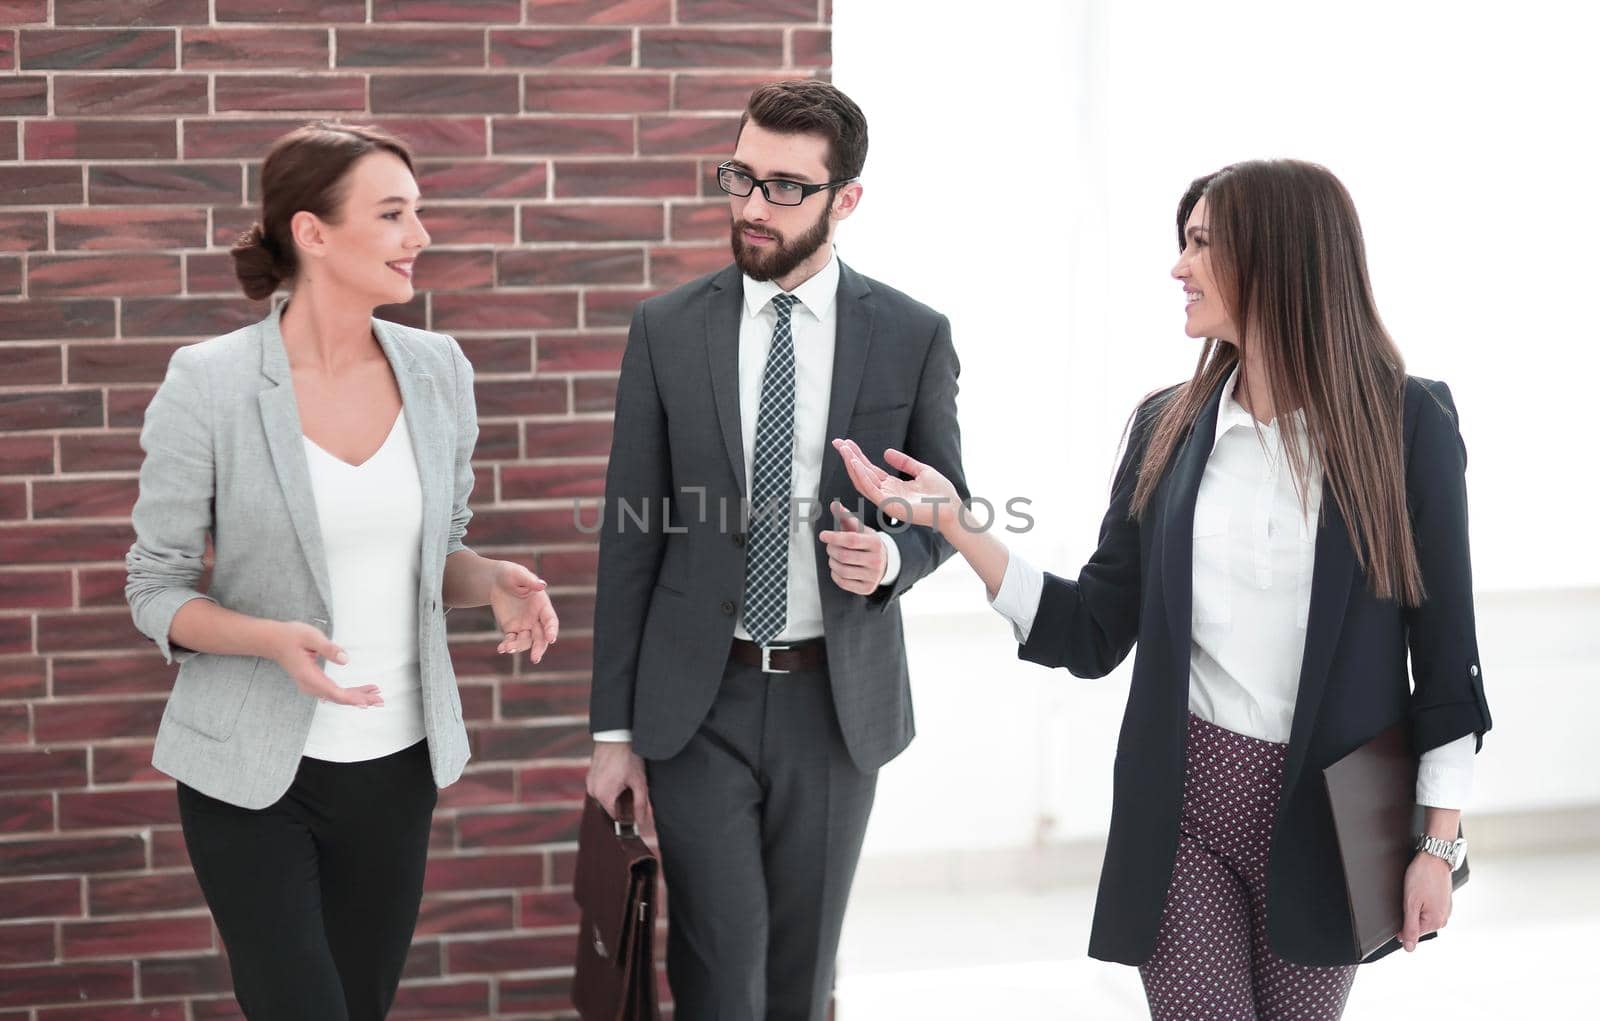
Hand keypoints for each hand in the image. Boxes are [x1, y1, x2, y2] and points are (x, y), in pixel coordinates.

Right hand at [271, 621, 382, 706]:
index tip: (366, 702)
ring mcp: (311, 685)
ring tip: (376, 695)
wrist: (274, 640)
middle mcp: (309, 685)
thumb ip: (328, 648)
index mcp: (309, 676)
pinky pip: (333, 692)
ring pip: (337, 696)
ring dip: (356, 696)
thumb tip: (346, 659)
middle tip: (380, 700)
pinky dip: (348, 693)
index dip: (351, 698)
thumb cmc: (291, 636)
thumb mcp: (311, 636)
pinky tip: (361, 693)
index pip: (333, 692)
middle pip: (338, 698)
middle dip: (360, 699)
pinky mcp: (314, 682)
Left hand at [488, 560, 558, 662]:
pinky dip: (507, 646)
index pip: (550, 620)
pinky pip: (511, 640)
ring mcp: (524, 625)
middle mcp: (536, 618)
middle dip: (539, 648)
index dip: (552, 630)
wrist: (495, 581)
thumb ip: (530, 581)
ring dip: (518, 647)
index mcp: (542, 605)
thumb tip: (542, 585)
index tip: (551, 638)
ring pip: (526, 641)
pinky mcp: (511, 629)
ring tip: (507, 648)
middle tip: (535, 658)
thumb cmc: (510, 574)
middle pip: (541, 637)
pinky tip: (501, 648)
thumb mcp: (519, 574)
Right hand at [586, 741, 651, 828]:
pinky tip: (619, 775)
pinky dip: (609, 785)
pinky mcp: (589, 774)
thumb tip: (642, 823)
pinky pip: (600, 787)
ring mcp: (589, 782)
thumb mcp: (639, 782)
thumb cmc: (629, 758)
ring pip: (604, 796)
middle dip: (621, 802)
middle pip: (609, 806)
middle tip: (633, 790)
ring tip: (626, 780)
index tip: (636, 808)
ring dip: (615, 793)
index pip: (614, 817)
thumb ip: (641, 805)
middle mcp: (592, 791)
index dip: (627, 815)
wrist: (616, 735)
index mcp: (603, 796)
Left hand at [818, 499, 888, 594]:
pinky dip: (835, 575)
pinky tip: (838, 568)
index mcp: (875, 543)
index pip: (851, 540)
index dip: (834, 537)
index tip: (823, 535)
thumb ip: (846, 517)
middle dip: (831, 550)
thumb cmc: (867, 543)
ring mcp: (873, 576)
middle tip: (829, 546)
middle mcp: (877, 560)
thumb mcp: (860, 529)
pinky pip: (843, 583)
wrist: (883, 562)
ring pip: (842, 570)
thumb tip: (834, 505)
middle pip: (844, 556)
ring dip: (832, 562)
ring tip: (833, 557)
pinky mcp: (867, 588)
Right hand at [832, 438, 961, 531]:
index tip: (847, 443)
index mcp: (892, 486)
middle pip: (862, 474)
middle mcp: (886, 494)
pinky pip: (871, 490)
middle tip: (837, 443)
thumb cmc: (942, 494)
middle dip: (849, 458)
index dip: (857, 456)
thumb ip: (904, 462)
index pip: (869, 470)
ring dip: (852, 465)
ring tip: (844, 449)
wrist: (952, 509)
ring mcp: (886, 501)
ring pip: (862, 481)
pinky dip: (861, 476)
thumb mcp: (922, 471)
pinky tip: (855, 463)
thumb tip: (886, 452)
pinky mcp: (889, 506)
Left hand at [1398, 851, 1453, 950]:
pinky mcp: (1444, 901)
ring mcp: (1445, 910)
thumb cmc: (1423, 876)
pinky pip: (1428, 907)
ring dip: (1415, 906)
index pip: (1412, 934)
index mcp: (1437, 922)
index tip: (1401, 908)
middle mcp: (1444, 919)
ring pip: (1422, 915)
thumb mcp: (1411, 904)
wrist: (1435, 857)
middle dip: (1409, 913)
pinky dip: (1421, 901)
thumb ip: (1410, 927)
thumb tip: (1409, 948)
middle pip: (1418, 924)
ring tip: (1416, 891)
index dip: (1401, 923)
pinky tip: (1420, 890)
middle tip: (1409, 896)